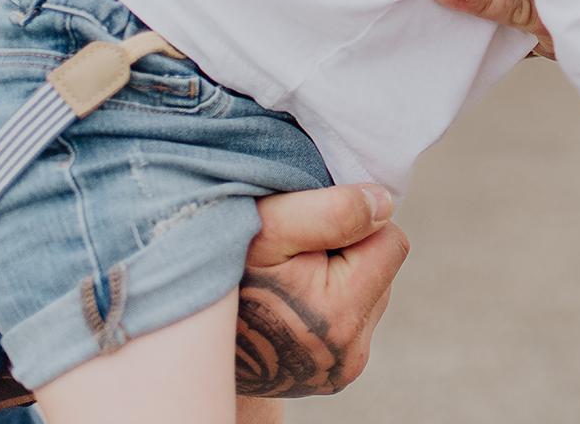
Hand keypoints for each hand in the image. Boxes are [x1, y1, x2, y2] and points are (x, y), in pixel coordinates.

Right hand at [235, 184, 409, 397]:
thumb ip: (332, 211)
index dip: (353, 225)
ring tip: (289, 282)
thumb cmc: (224, 270)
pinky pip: (358, 316)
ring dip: (342, 275)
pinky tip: (293, 303)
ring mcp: (344, 369)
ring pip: (372, 289)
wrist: (186, 337)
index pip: (392, 241)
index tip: (309, 234)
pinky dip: (334, 300)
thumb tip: (385, 204)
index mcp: (339, 317)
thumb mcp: (267, 227)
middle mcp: (349, 354)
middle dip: (349, 251)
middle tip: (294, 260)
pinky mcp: (338, 374)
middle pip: (384, 267)